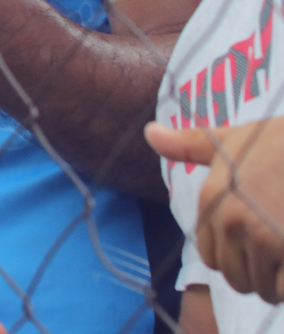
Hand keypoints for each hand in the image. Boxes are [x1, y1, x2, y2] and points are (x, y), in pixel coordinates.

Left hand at [148, 119, 283, 301]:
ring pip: (263, 288)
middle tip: (279, 252)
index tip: (258, 243)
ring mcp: (263, 237)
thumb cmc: (281, 143)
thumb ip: (190, 145)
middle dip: (257, 273)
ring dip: (279, 281)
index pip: (211, 256)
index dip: (236, 256)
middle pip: (235, 277)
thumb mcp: (233, 139)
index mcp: (212, 199)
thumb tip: (149, 132)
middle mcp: (231, 220)